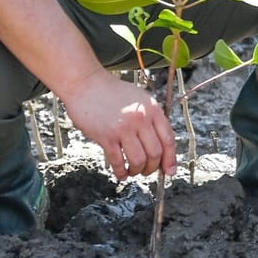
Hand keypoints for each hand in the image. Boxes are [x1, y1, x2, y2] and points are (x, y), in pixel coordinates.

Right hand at [60, 70, 176, 180]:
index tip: (170, 171)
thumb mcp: (140, 99)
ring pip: (139, 160)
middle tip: (148, 171)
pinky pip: (118, 161)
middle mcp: (141, 119)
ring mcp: (124, 128)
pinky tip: (120, 174)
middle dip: (153, 168)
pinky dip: (121, 172)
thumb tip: (161, 145)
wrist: (86, 84)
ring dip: (138, 171)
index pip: (168, 139)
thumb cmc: (112, 92)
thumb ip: (151, 118)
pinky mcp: (106, 136)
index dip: (171, 159)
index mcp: (153, 109)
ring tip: (133, 171)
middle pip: (155, 153)